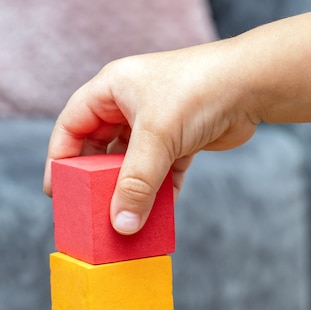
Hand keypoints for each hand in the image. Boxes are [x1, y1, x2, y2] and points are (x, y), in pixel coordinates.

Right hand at [43, 38, 261, 234]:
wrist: (252, 84)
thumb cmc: (198, 93)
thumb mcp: (157, 138)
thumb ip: (136, 183)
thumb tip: (121, 225)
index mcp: (112, 89)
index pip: (71, 125)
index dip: (61, 158)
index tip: (58, 191)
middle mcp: (130, 104)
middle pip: (100, 147)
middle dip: (98, 180)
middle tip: (92, 210)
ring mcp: (157, 122)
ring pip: (133, 162)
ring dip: (131, 189)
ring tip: (123, 218)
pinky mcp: (181, 139)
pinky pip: (161, 170)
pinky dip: (159, 190)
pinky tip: (158, 211)